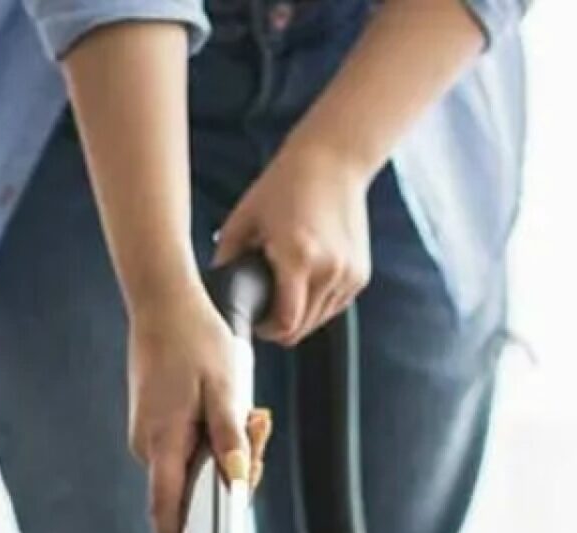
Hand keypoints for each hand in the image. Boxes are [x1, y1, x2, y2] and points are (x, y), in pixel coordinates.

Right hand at [127, 281, 269, 532]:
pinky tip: (232, 410)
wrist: (163, 301)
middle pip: (190, 492)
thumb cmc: (195, 340)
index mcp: (162, 443)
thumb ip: (230, 436)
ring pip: (192, 471)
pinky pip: (187, 453)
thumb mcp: (224, 387)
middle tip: (259, 429)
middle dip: (230, 479)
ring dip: (226, 456)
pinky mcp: (154, 429)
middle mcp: (149, 448)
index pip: (166, 510)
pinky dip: (213, 443)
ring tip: (251, 411)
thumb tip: (237, 480)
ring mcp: (148, 439)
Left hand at [213, 133, 371, 346]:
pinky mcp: (360, 275)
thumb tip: (216, 285)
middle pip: (303, 328)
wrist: (335, 159)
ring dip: (301, 315)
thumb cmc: (287, 183)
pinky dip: (319, 303)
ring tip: (287, 292)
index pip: (286, 323)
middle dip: (282, 326)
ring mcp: (348, 275)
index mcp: (298, 257)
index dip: (268, 331)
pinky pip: (335, 306)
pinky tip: (307, 281)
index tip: (258, 325)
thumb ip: (227, 255)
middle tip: (268, 311)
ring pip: (320, 320)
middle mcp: (329, 270)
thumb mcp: (247, 216)